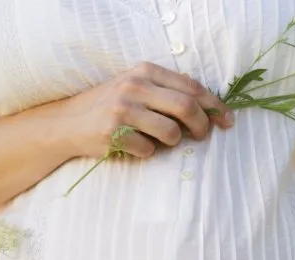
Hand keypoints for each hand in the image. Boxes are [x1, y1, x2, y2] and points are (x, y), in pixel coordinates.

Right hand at [62, 62, 233, 158]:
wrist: (67, 123)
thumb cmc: (107, 106)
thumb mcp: (135, 87)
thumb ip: (165, 90)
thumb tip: (205, 103)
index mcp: (144, 71)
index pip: (191, 87)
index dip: (214, 106)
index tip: (227, 121)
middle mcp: (135, 86)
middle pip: (186, 107)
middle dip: (202, 126)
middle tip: (203, 137)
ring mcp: (123, 110)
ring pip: (170, 132)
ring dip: (172, 142)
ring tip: (160, 141)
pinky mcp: (114, 133)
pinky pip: (148, 150)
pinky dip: (148, 152)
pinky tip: (135, 146)